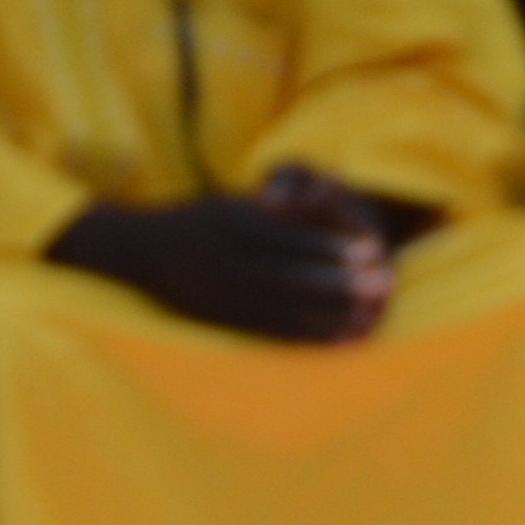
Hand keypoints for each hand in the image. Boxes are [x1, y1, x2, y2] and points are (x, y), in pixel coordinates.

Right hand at [49, 187, 391, 343]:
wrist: (138, 251)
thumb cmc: (200, 223)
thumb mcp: (234, 203)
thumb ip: (282, 204)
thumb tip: (335, 183)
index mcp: (231, 220)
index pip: (292, 235)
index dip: (335, 245)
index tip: (375, 249)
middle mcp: (225, 257)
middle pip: (294, 272)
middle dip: (342, 281)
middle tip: (386, 285)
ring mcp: (222, 291)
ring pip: (286, 305)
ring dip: (333, 313)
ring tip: (373, 317)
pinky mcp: (222, 320)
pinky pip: (273, 331)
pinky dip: (311, 337)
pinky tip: (343, 341)